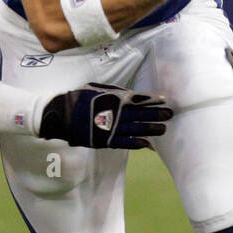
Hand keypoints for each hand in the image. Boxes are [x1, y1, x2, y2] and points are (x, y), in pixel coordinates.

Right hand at [38, 83, 172, 148]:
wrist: (62, 115)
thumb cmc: (78, 99)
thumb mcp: (96, 88)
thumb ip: (113, 91)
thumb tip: (129, 93)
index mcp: (114, 98)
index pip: (138, 98)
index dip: (152, 99)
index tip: (164, 99)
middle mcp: (116, 112)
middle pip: (142, 113)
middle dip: (157, 113)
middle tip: (170, 114)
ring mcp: (112, 127)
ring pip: (137, 128)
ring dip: (151, 129)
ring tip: (163, 129)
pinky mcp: (106, 139)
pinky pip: (125, 142)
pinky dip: (137, 143)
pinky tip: (147, 144)